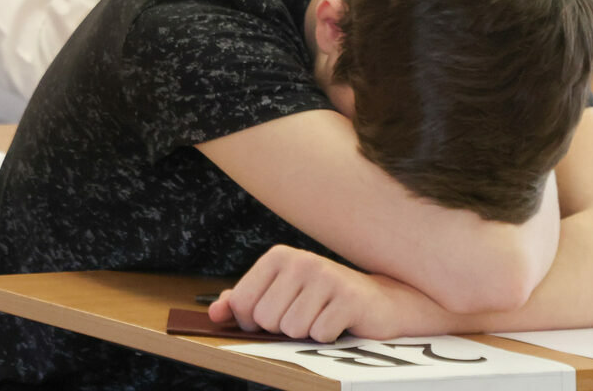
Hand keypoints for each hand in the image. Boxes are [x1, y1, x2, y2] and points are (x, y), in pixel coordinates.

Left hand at [208, 245, 404, 342]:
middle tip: (305, 314)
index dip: (254, 322)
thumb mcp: (280, 295)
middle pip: (265, 319)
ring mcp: (326, 277)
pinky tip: (338, 322)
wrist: (379, 301)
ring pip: (291, 329)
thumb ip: (244, 301)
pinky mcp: (349, 298)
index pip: (242, 303)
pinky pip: (319, 334)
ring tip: (322, 316)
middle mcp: (301, 260)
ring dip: (306, 333)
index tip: (276, 313)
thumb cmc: (322, 300)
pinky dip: (328, 337)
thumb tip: (214, 313)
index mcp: (278, 256)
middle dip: (282, 328)